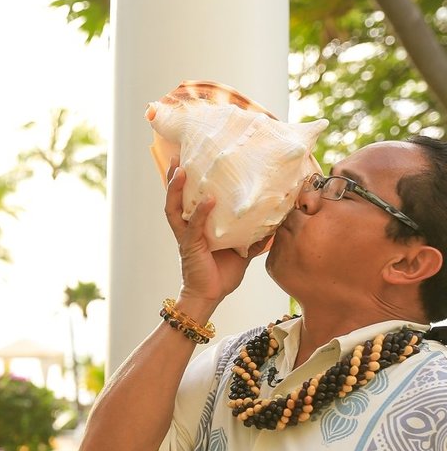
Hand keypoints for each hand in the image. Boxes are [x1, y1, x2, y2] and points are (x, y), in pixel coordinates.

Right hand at [164, 161, 271, 312]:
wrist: (211, 296)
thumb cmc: (222, 274)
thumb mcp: (243, 248)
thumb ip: (254, 234)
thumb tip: (276, 221)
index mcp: (196, 226)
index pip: (187, 198)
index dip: (186, 180)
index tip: (189, 158)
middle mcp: (187, 227)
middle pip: (174, 197)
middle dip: (174, 177)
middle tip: (178, 155)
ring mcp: (186, 236)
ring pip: (174, 208)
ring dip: (175, 189)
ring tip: (181, 170)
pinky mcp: (190, 247)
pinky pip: (193, 227)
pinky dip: (200, 212)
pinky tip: (208, 200)